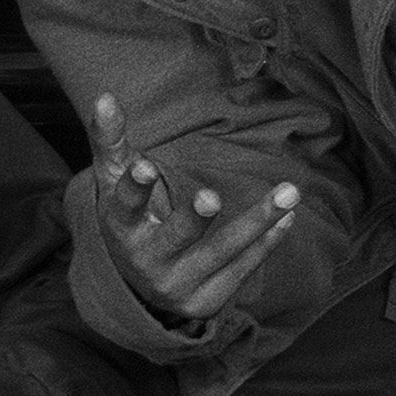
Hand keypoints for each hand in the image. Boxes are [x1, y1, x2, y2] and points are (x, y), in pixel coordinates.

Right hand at [90, 92, 296, 322]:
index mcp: (122, 228)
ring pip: (222, 252)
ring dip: (258, 222)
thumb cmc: (131, 217)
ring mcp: (180, 284)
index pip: (126, 206)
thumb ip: (111, 141)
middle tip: (211, 197)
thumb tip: (106, 96)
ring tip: (289, 193)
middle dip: (193, 218)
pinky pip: (242, 267)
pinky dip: (266, 241)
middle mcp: (147, 260)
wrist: (141, 285)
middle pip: (175, 237)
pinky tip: (287, 218)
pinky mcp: (208, 299)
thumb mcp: (115, 182)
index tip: (146, 165)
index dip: (136, 188)